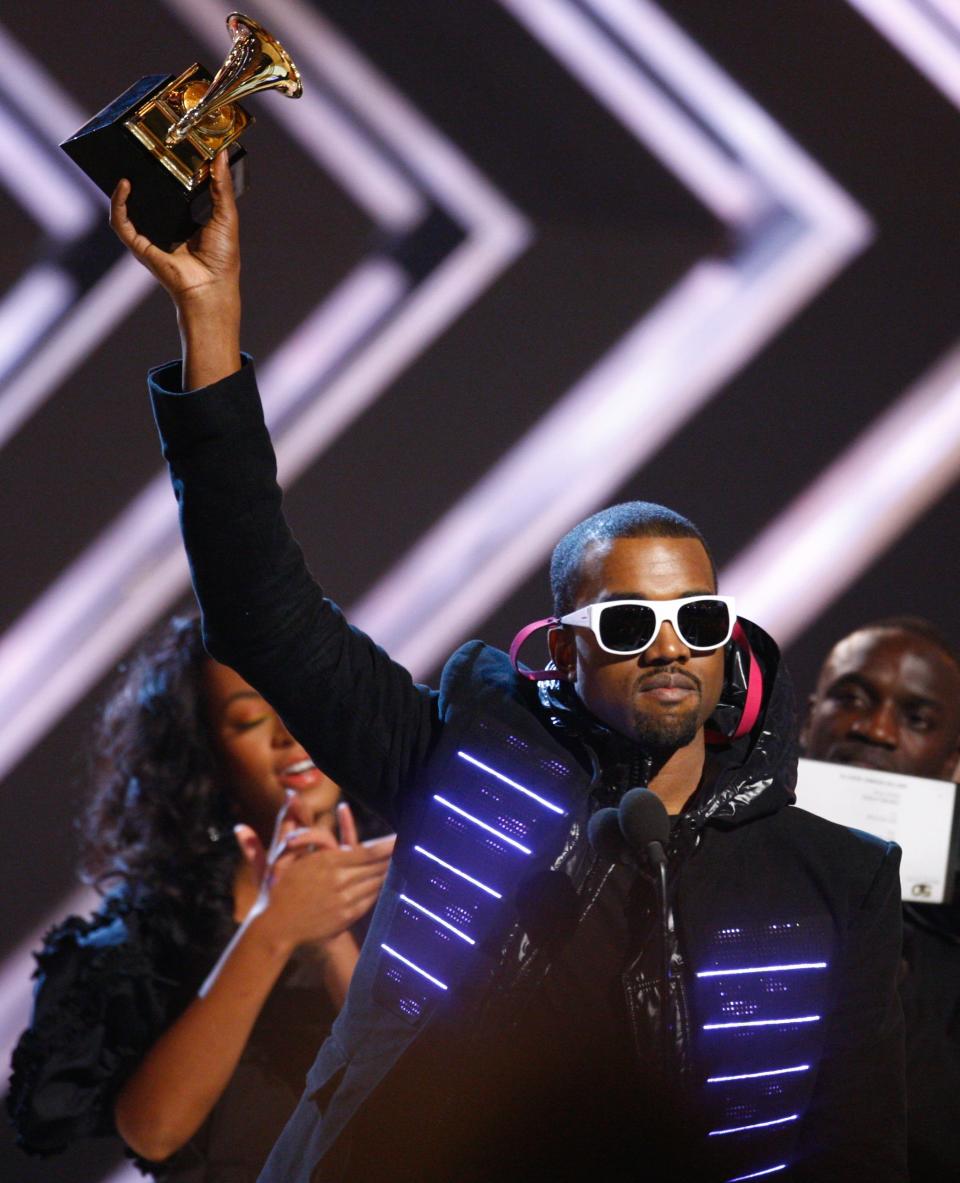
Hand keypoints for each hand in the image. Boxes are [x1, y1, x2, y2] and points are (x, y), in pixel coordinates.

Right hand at [111, 150, 240, 387]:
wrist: (212, 288)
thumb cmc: (223, 259)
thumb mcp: (226, 215)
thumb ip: (221, 186)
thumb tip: (221, 155)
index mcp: (185, 218)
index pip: (172, 188)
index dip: (168, 168)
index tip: (168, 145)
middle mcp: (165, 226)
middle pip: (147, 194)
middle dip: (141, 171)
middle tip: (141, 145)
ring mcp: (150, 236)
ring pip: (129, 206)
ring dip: (123, 185)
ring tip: (126, 159)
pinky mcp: (140, 246)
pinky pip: (120, 223)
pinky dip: (118, 204)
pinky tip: (123, 186)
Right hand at [235, 795, 394, 952]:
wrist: (274, 929)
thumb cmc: (275, 888)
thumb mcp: (281, 853)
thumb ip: (289, 823)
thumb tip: (288, 793)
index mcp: (328, 862)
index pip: (369, 851)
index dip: (389, 845)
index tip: (402, 837)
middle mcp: (341, 881)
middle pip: (377, 867)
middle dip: (394, 857)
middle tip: (411, 846)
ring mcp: (346, 901)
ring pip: (377, 883)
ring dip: (389, 872)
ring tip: (403, 861)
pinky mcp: (347, 917)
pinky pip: (371, 900)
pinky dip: (380, 889)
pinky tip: (386, 881)